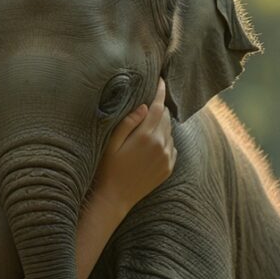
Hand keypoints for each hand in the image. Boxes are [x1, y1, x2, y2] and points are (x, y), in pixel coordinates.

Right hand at [91, 78, 175, 212]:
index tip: (161, 80)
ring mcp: (166, 158)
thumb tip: (144, 106)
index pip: (159, 107)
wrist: (114, 198)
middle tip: (148, 104)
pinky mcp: (168, 168)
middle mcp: (160, 146)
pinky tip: (151, 144)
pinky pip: (172, 147)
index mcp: (146, 136)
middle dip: (159, 108)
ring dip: (161, 125)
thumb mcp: (111, 143)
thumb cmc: (107, 169)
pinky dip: (165, 141)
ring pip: (170, 132)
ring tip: (146, 126)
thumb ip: (128, 123)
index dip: (160, 91)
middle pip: (166, 117)